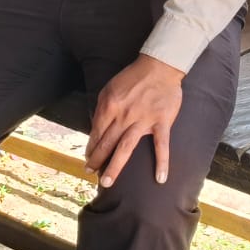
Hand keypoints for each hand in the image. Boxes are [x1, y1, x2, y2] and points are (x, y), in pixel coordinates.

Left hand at [86, 54, 183, 188]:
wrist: (159, 67)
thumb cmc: (132, 77)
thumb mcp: (109, 88)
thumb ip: (102, 109)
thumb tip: (96, 130)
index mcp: (110, 106)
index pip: (97, 133)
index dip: (91, 148)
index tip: (88, 159)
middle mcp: (124, 115)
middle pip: (107, 143)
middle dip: (96, 161)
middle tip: (90, 174)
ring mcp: (143, 120)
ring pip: (125, 148)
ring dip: (114, 167)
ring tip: (106, 182)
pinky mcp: (161, 122)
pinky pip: (161, 145)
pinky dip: (162, 162)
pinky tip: (161, 178)